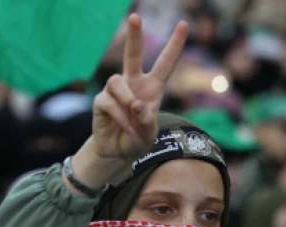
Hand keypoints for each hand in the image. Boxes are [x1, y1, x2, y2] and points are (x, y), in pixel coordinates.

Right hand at [71, 15, 187, 186]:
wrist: (116, 152)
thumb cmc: (137, 140)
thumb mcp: (150, 135)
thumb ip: (148, 122)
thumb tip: (135, 105)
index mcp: (152, 87)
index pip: (165, 62)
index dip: (174, 44)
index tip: (184, 24)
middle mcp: (133, 84)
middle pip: (132, 54)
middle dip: (134, 35)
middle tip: (135, 17)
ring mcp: (115, 92)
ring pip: (117, 81)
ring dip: (126, 99)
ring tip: (132, 116)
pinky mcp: (101, 102)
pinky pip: (109, 102)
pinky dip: (119, 116)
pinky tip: (126, 126)